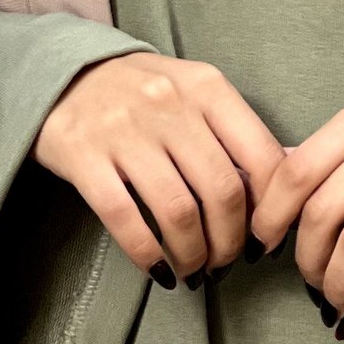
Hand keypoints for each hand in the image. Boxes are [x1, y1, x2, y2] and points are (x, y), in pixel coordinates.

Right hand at [34, 54, 282, 286]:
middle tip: (226, 263)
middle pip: (222, 192)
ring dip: (193, 255)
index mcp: (206, 87)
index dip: (271, 210)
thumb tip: (281, 189)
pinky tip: (159, 271)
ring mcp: (124, 129)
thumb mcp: (192, 92)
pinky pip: (125, 219)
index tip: (265, 240)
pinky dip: (149, 254)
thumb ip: (232, 132)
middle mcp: (169, 104)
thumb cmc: (140, 93)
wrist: (61, 73)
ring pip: (178, 212)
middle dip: (230, 242)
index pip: (262, 157)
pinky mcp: (83, 156)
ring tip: (194, 270)